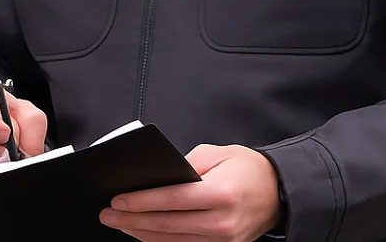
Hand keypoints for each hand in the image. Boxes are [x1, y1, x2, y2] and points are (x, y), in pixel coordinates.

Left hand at [99, 144, 281, 240]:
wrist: (278, 192)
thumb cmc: (247, 169)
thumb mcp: (216, 153)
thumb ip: (185, 165)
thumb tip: (155, 178)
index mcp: (222, 194)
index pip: (172, 200)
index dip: (141, 201)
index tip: (118, 200)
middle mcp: (223, 222)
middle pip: (168, 225)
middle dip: (133, 220)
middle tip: (108, 214)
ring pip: (173, 241)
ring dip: (142, 233)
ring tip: (120, 224)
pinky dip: (161, 241)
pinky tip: (144, 233)